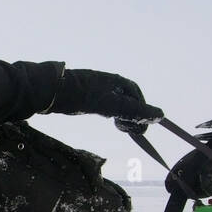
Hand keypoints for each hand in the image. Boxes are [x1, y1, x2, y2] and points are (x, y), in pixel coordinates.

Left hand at [49, 69, 163, 122]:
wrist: (52, 90)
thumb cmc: (83, 95)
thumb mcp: (113, 105)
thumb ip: (135, 111)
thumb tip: (159, 115)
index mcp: (116, 81)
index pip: (136, 95)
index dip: (142, 109)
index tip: (141, 125)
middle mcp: (108, 82)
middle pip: (127, 98)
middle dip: (132, 114)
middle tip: (131, 129)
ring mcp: (96, 88)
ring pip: (115, 101)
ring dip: (121, 114)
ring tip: (120, 127)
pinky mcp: (85, 94)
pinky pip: (104, 103)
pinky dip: (110, 112)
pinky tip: (106, 118)